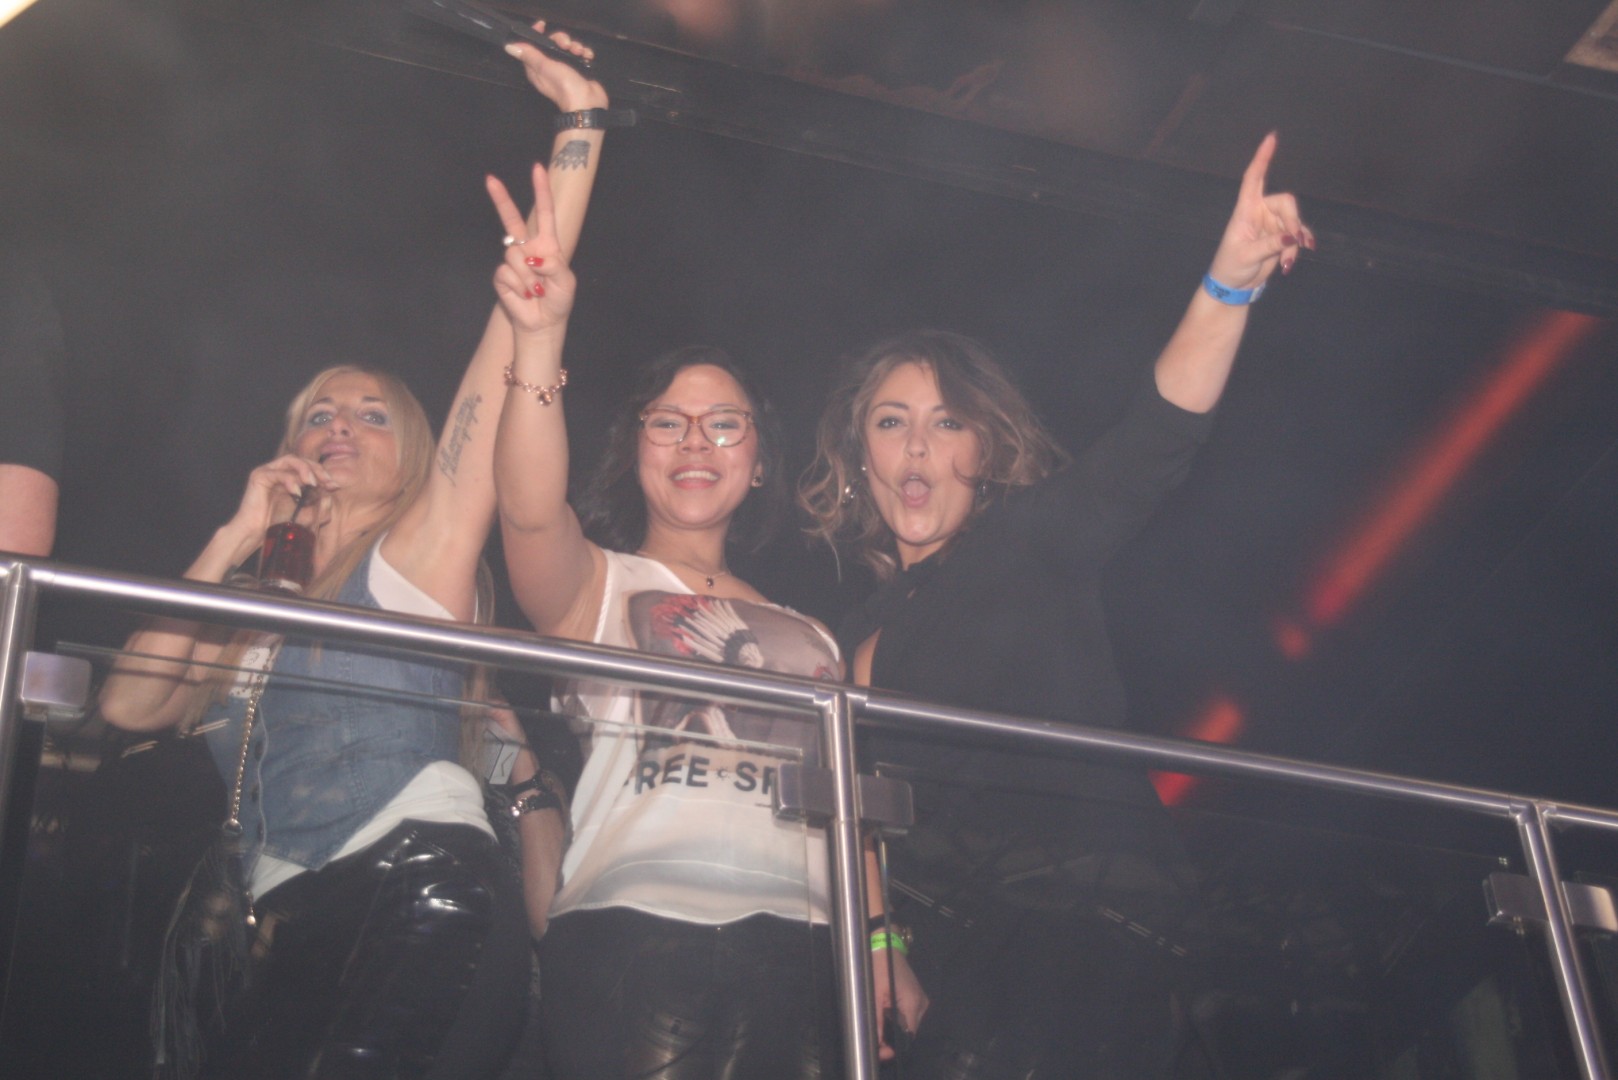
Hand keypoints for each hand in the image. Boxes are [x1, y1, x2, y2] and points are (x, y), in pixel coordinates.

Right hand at [222, 453, 333, 558]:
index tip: (334, 486)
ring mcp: (267, 472)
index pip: (308, 467)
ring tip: (313, 483)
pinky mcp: (258, 477)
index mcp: (288, 478)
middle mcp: (278, 471)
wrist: (254, 534)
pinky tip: (297, 492)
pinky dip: (290, 480)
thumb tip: (330, 496)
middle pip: (301, 460)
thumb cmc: (277, 526)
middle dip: (317, 469)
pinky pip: (277, 472)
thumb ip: (319, 507)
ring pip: (290, 460)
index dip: (322, 473)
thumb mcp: (305, 516)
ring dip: (305, 469)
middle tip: (327, 481)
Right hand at [487, 162, 576, 333]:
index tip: (537, 168)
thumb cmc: (558, 300)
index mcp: (547, 245)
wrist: (544, 322)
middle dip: (501, 199)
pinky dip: (519, 286)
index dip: (541, 191)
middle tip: (490, 179)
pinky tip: (525, 295)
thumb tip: (533, 257)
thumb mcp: (566, 282)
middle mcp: (527, 248)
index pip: (545, 213)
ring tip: (536, 290)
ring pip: (513, 255)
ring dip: (528, 276)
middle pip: (511, 219)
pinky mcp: (501, 276)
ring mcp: (513, 261)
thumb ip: (555, 266)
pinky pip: (506, 273)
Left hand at [506, 21, 607, 112]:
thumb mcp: (544, 67)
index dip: (536, 34)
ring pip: (567, 47)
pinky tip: (587, 56)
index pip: (532, 46)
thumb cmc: (564, 86)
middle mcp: (549, 67)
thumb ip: (529, 54)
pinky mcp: (578, 69)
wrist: (587, 103)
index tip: (542, 25)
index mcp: (537, 68)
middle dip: (561, 40)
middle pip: (552, 43)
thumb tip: (509, 47)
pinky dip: (584, 53)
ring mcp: (565, 68)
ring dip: (575, 46)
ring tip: (580, 52)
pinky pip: (579, 54)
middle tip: (566, 45)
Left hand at [872, 946, 927, 1060]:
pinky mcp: (917, 996)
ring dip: (895, 1028)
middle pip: (909, 1031)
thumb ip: (876, 1020)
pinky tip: (887, 1015)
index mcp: (912, 1004)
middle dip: (893, 1038)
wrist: (886, 946)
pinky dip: (898, 1018)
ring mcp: (921, 1000)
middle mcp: (921, 1004)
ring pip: (908, 1024)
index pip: (908, 1035)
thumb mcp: (874, 995)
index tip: (882, 1051)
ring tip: (880, 1027)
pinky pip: (908, 1015)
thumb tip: (876, 1043)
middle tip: (877, 1041)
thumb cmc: (879, 967)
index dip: (895, 1046)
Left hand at [1206, 133, 1314, 290]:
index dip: (1262, 157)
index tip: (1271, 137)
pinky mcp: (1281, 237)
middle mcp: (1260, 212)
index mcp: (1245, 210)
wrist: (1234, 285)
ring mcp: (1272, 224)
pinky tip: (1289, 264)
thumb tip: (1292, 237)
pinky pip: (1297, 237)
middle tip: (1293, 242)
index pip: (1253, 178)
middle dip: (1293, 222)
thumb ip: (1269, 245)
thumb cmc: (1231, 267)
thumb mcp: (1247, 256)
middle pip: (1287, 203)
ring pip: (1294, 223)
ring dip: (1294, 243)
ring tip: (1285, 262)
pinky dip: (1297, 249)